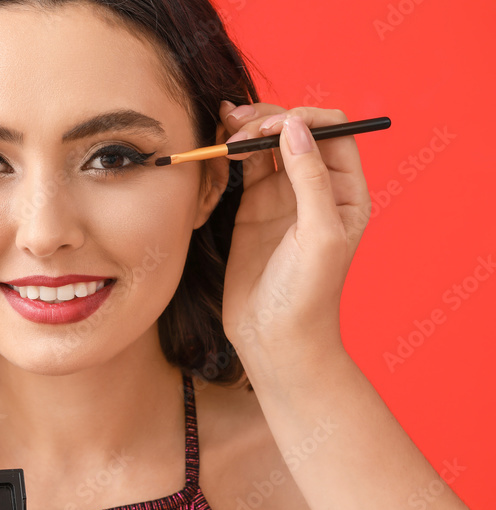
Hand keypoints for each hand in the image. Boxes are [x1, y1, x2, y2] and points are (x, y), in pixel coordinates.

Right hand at [217, 101, 371, 364]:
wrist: (275, 337)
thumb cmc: (307, 294)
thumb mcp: (318, 234)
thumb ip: (310, 178)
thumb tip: (294, 126)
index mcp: (345, 190)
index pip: (332, 130)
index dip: (302, 118)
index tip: (271, 127)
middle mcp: (316, 188)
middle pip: (296, 131)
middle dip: (268, 120)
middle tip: (238, 126)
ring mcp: (282, 197)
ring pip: (268, 145)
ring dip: (247, 131)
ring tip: (224, 127)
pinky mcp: (252, 209)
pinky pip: (245, 168)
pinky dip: (232, 153)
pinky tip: (218, 147)